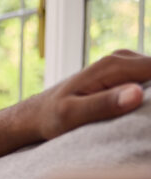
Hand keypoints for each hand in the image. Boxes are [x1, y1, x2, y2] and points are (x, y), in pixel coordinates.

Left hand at [24, 49, 148, 139]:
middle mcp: (122, 59)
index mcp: (113, 65)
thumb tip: (137, 94)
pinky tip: (140, 109)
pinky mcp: (126, 73)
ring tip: (141, 116)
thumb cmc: (52, 116)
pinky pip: (148, 80)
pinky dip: (148, 94)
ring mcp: (125, 64)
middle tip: (144, 119)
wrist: (39, 112)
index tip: (148, 112)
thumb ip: (103, 104)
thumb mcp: (72, 115)